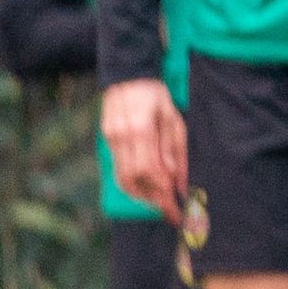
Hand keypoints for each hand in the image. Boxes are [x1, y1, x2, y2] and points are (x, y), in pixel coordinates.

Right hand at [102, 79, 186, 219]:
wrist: (129, 76)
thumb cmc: (157, 96)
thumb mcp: (174, 120)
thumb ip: (176, 152)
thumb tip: (181, 183)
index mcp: (140, 129)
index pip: (151, 171)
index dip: (164, 194)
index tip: (177, 209)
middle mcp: (121, 137)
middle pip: (134, 180)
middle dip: (154, 200)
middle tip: (172, 212)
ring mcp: (110, 139)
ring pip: (123, 179)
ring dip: (142, 196)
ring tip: (162, 203)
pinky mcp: (106, 141)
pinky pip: (118, 170)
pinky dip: (133, 184)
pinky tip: (147, 189)